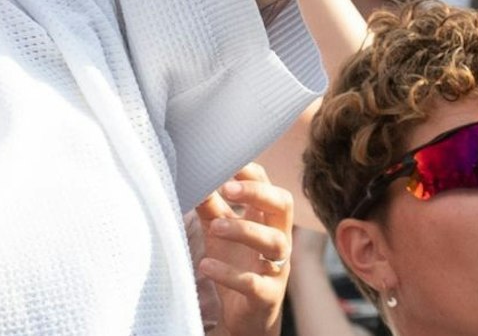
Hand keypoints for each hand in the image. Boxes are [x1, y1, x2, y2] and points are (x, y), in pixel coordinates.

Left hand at [196, 163, 293, 335]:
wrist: (246, 316)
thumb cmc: (237, 264)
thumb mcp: (221, 232)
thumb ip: (211, 207)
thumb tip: (195, 178)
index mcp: (269, 221)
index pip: (270, 188)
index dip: (253, 176)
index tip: (230, 162)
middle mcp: (279, 239)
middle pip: (282, 207)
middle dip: (258, 194)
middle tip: (227, 188)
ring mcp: (277, 268)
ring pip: (273, 243)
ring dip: (244, 230)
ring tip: (215, 227)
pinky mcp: (267, 296)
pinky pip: (253, 282)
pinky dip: (230, 273)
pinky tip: (207, 266)